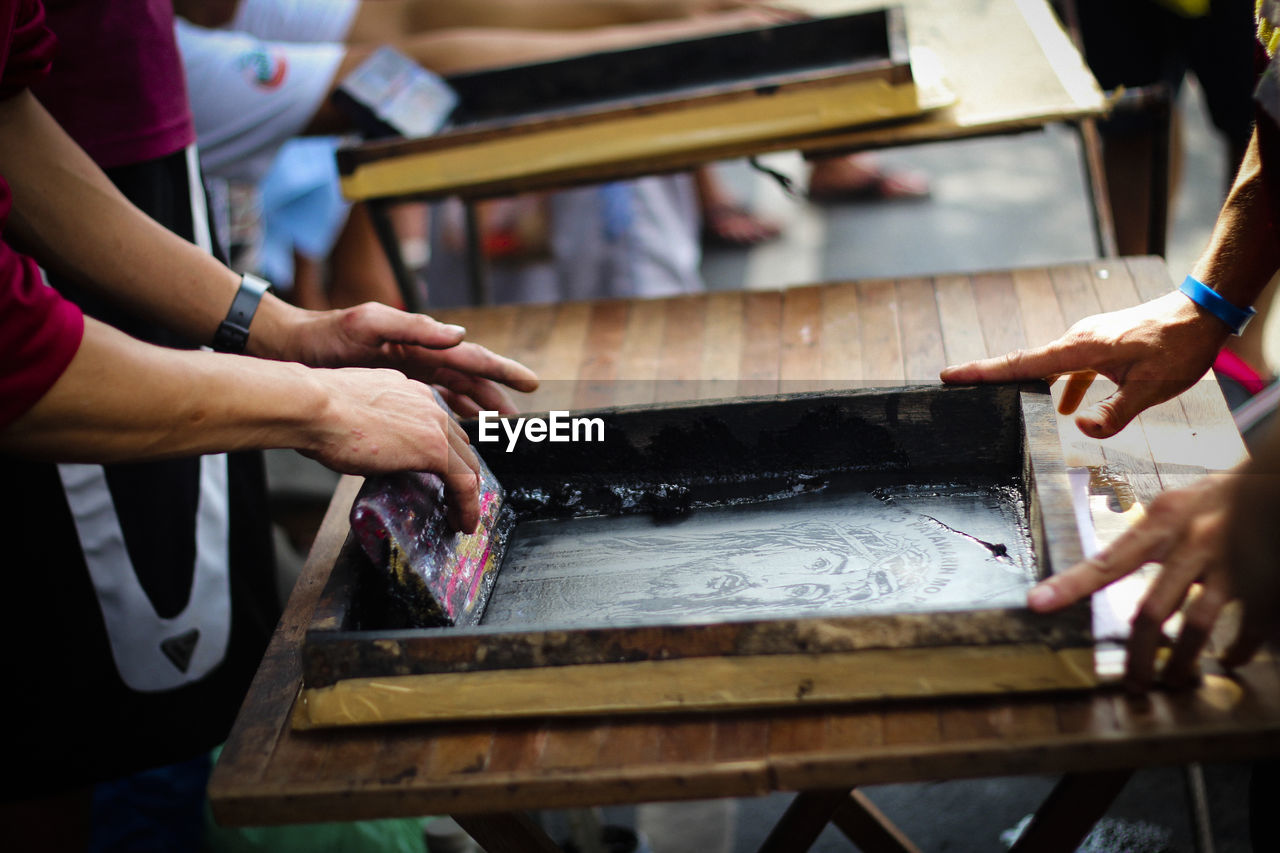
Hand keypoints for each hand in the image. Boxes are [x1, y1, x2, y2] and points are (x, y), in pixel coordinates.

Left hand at [268, 302, 537, 415]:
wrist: (290, 349)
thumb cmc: (325, 334)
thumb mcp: (369, 323)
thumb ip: (414, 326)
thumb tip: (458, 334)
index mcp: (421, 341)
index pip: (471, 357)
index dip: (502, 371)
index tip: (529, 383)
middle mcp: (420, 357)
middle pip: (469, 380)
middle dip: (495, 398)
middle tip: (517, 420)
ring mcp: (407, 375)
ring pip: (453, 395)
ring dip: (476, 411)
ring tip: (496, 430)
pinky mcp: (392, 391)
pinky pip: (429, 405)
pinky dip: (448, 417)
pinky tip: (457, 432)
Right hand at [302, 365, 482, 532]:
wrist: (312, 407)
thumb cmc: (316, 412)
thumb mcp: (353, 414)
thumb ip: (371, 425)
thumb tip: (367, 447)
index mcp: (407, 391)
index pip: (438, 424)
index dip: (444, 453)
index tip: (439, 475)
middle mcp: (427, 402)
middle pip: (459, 444)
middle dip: (460, 474)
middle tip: (454, 500)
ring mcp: (434, 424)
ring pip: (466, 464)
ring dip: (466, 495)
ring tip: (460, 518)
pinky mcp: (434, 448)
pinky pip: (463, 482)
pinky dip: (467, 505)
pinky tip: (462, 523)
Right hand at [940, 292, 1227, 437]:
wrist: (1202, 311)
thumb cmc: (1179, 347)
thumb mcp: (1151, 389)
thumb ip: (1114, 414)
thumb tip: (1079, 428)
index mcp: (1080, 349)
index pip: (1021, 364)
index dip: (983, 372)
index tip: (949, 375)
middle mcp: (1076, 339)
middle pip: (1025, 363)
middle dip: (993, 378)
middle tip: (958, 389)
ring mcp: (1087, 339)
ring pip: (1049, 366)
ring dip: (1031, 386)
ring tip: (1011, 406)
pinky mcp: (1100, 342)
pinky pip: (1070, 366)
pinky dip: (1062, 385)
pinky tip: (1070, 407)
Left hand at [1026, 462, 1279, 690]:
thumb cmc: (1223, 494)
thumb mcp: (1177, 502)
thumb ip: (1148, 535)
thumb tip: (1106, 564)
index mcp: (1163, 522)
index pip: (1108, 560)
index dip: (1071, 585)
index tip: (1036, 604)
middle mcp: (1192, 544)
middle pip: (1151, 611)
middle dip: (1137, 655)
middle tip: (1130, 683)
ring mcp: (1230, 566)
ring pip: (1196, 627)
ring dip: (1181, 662)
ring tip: (1172, 682)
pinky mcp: (1264, 584)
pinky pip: (1248, 629)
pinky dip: (1238, 650)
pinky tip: (1229, 660)